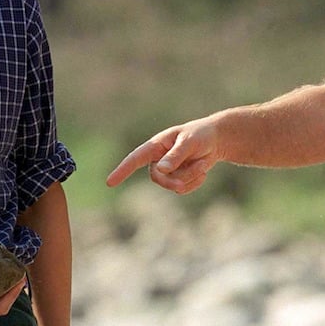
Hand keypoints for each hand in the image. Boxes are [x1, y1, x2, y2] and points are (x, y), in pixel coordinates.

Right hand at [105, 118, 220, 194]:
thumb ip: (175, 156)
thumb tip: (160, 170)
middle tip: (199, 170)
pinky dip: (195, 182)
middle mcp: (157, 159)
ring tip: (203, 163)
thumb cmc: (200, 136)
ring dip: (191, 176)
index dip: (122, 170)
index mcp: (155, 146)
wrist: (215, 140)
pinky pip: (183, 190)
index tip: (110, 183)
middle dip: (177, 179)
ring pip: (172, 185)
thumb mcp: (189, 142)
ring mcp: (167, 171)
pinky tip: (203, 171)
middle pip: (158, 178)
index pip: (135, 159)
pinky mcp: (177, 179)